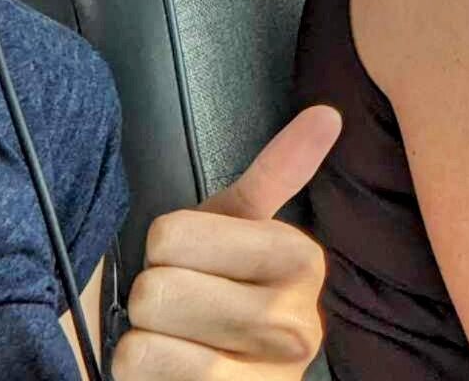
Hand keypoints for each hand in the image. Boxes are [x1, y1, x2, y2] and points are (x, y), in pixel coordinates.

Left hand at [113, 106, 341, 379]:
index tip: (198, 263)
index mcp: (302, 261)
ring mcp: (266, 379)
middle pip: (157, 290)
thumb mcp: (244, 227)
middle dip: (155, 299)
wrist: (229, 379)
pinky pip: (143, 377)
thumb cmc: (226, 289)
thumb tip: (327, 113)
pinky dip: (140, 377)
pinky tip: (173, 375)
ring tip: (179, 343)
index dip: (166, 248)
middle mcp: (295, 324)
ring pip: (145, 341)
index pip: (171, 235)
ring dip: (145, 342)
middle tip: (186, 309)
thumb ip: (279, 171)